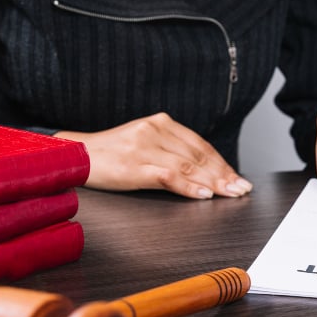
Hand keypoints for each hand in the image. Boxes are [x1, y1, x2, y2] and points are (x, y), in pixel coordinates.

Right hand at [56, 113, 251, 198]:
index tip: (237, 178)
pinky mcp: (134, 165)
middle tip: (242, 189)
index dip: (222, 163)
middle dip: (224, 174)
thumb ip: (173, 151)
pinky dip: (189, 186)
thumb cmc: (112, 154)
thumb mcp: (146, 144)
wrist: (75, 156)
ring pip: (188, 166)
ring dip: (214, 182)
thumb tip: (207, 172)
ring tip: (231, 193)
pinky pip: (169, 176)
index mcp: (161, 123)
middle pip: (198, 155)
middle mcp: (155, 130)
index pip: (200, 145)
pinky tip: (204, 194)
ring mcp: (144, 147)